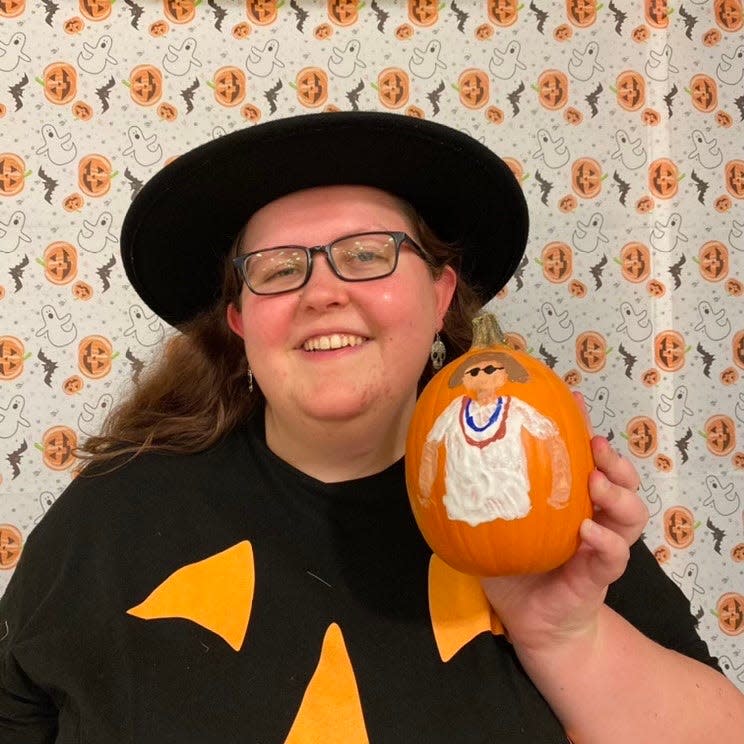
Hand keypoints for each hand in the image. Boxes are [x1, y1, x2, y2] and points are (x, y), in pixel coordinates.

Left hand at [481, 393, 647, 652]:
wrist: (530, 621)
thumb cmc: (509, 567)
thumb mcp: (489, 525)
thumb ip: (474, 495)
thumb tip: (439, 453)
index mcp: (568, 500)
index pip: (583, 457)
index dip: (583, 427)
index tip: (575, 398)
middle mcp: (592, 516)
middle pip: (619, 479)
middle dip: (614, 457)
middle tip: (594, 444)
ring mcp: (601, 545)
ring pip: (631, 513)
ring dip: (618, 494)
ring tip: (596, 482)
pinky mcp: (601, 576)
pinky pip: (615, 556)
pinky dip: (606, 542)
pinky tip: (587, 532)